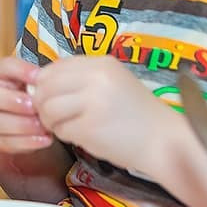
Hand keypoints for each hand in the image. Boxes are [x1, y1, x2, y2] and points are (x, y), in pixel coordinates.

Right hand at [0, 56, 51, 153]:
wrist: (24, 118)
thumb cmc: (30, 94)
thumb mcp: (34, 82)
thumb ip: (41, 80)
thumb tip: (52, 81)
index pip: (4, 66)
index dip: (21, 70)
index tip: (39, 77)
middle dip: (13, 102)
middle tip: (35, 107)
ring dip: (23, 125)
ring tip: (44, 126)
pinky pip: (6, 142)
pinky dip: (27, 142)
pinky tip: (45, 139)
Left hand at [33, 55, 174, 171]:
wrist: (167, 142)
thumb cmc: (136, 114)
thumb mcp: (112, 82)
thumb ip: (80, 77)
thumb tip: (38, 82)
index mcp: (100, 63)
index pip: (53, 67)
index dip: (44, 84)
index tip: (50, 96)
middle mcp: (95, 78)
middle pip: (45, 87)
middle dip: (42, 103)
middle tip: (52, 115)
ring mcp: (92, 102)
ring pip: (48, 108)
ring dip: (51, 120)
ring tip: (66, 126)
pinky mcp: (90, 128)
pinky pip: (61, 129)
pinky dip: (64, 135)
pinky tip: (79, 136)